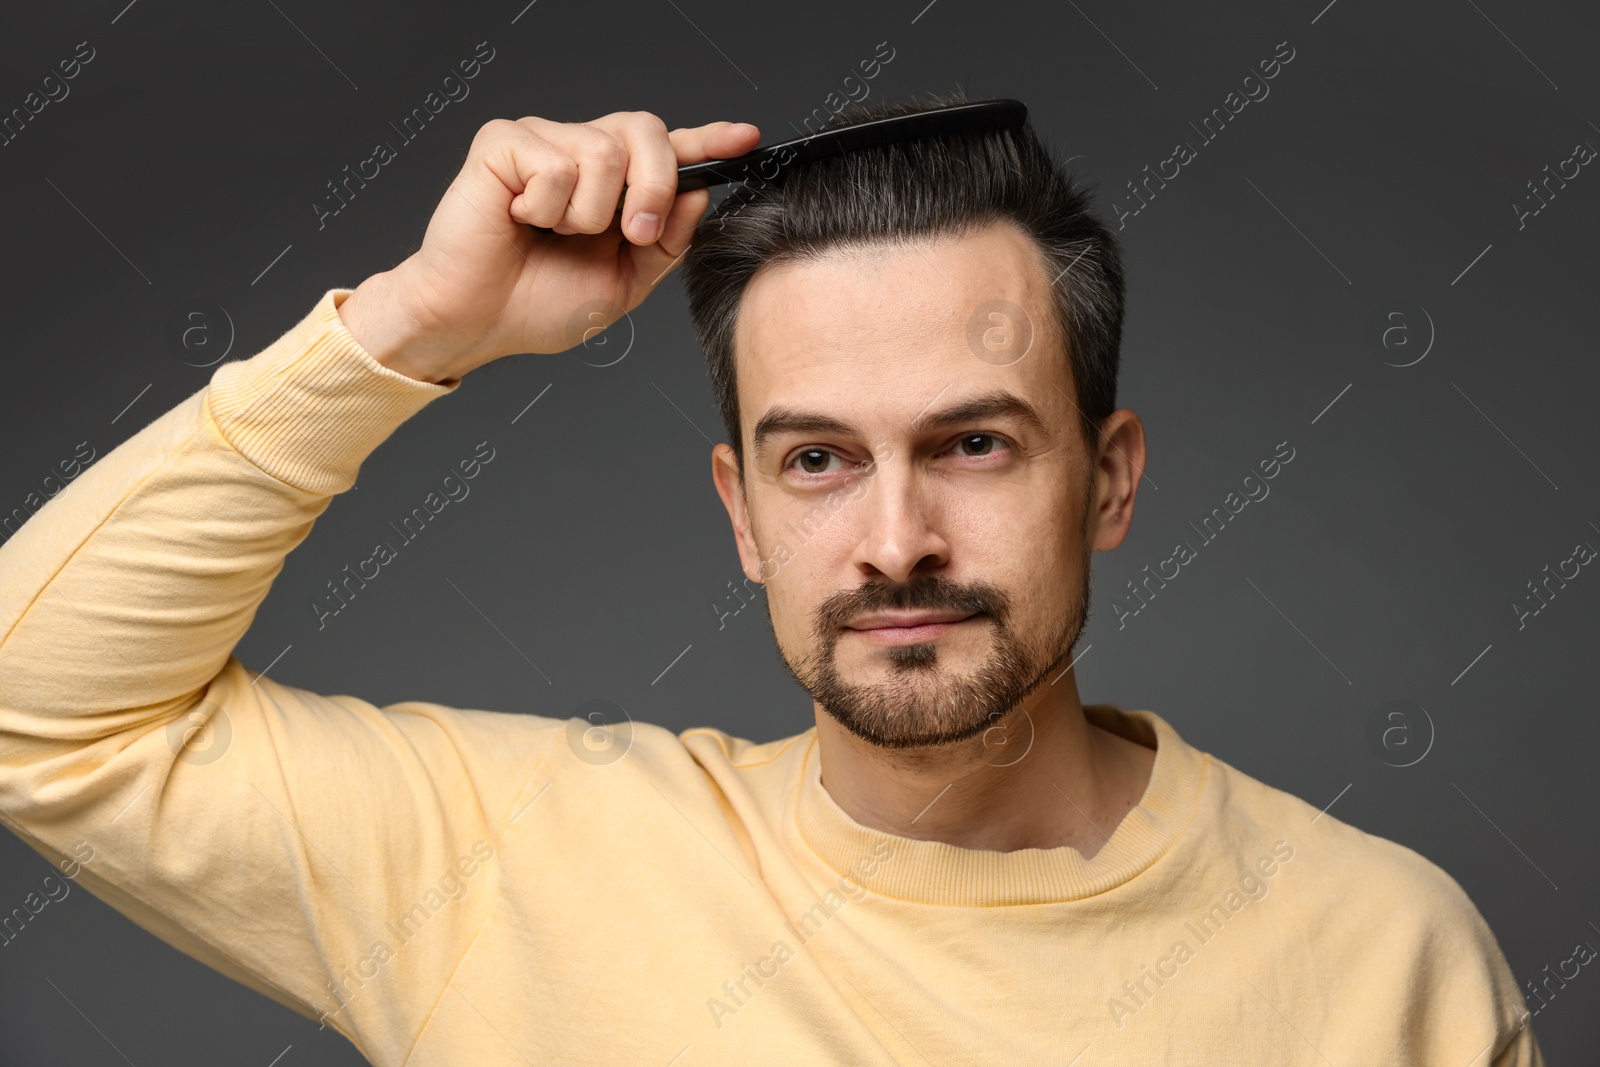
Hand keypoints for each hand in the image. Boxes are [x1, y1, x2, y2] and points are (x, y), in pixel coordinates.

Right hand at [337, 111, 760, 382]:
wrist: (476, 321)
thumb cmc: (536, 302)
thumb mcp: (624, 283)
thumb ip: (666, 241)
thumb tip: (697, 195)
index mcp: (614, 185)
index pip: (669, 150)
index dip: (708, 141)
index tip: (745, 140)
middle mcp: (580, 151)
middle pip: (646, 131)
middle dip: (652, 187)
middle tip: (629, 233)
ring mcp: (542, 141)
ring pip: (602, 152)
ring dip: (585, 215)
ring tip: (552, 233)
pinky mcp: (503, 143)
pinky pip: (556, 165)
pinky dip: (545, 208)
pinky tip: (519, 220)